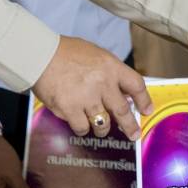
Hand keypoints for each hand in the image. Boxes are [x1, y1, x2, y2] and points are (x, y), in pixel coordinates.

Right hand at [31, 36, 149, 139]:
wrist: (40, 54)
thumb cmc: (65, 52)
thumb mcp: (95, 55)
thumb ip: (108, 72)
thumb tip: (119, 90)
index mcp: (111, 66)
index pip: (136, 85)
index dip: (144, 100)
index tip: (146, 110)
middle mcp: (103, 83)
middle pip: (123, 110)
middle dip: (130, 126)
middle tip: (134, 135)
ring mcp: (87, 98)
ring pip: (103, 124)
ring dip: (103, 128)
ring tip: (100, 127)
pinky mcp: (70, 109)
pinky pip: (82, 127)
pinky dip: (82, 127)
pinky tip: (78, 121)